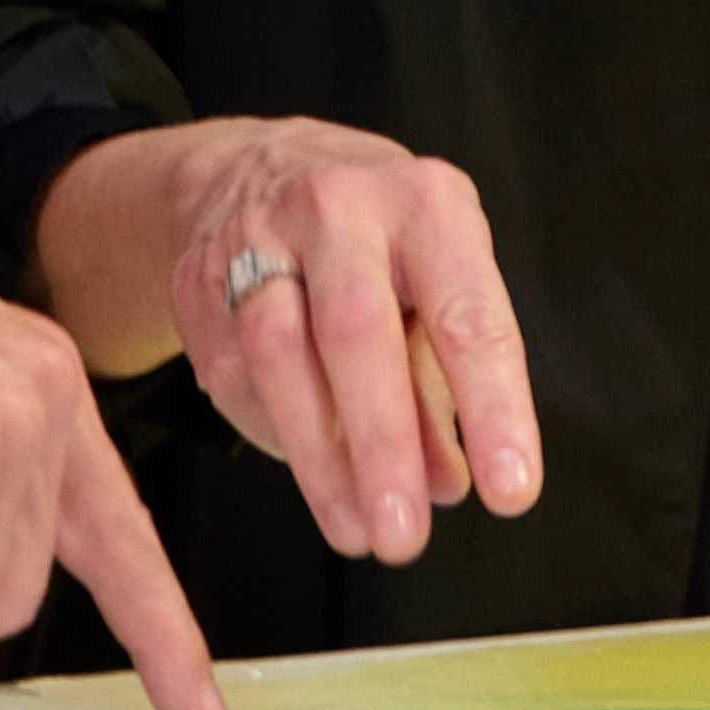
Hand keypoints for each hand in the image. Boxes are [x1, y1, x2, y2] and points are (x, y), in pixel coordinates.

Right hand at [35, 118, 541, 570]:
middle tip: (407, 536)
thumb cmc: (381, 249)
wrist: (263, 172)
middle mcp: (339, 206)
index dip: (493, 409)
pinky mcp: (198, 278)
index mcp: (426, 202)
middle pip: (356, 331)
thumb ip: (444, 390)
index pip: (466, 315)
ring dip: (321, 460)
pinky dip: (276, 434)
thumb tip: (447, 484)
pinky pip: (230, 371)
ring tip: (359, 533)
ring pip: (277, 355)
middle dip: (383, 444)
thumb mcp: (436, 292)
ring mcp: (256, 236)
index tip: (511, 492)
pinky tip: (315, 475)